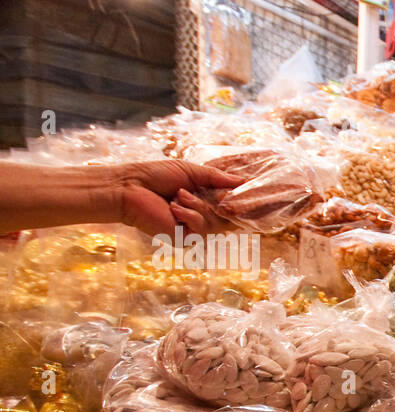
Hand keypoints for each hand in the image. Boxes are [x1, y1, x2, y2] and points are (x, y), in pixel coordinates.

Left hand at [110, 160, 242, 235]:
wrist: (128, 188)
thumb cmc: (155, 176)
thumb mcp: (191, 171)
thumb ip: (218, 177)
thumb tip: (243, 181)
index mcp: (204, 199)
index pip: (231, 204)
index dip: (241, 200)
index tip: (248, 192)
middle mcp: (202, 215)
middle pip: (230, 217)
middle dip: (227, 204)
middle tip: (221, 195)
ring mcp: (193, 229)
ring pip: (216, 223)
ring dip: (199, 206)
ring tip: (179, 195)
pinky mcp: (184, 239)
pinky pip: (201, 228)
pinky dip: (190, 214)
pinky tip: (173, 207)